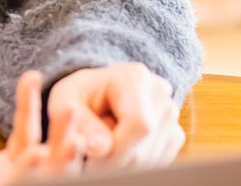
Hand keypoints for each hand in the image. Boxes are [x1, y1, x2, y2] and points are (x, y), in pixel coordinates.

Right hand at [0, 70, 83, 185]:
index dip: (34, 173)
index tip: (48, 150)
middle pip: (42, 179)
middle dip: (61, 154)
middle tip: (74, 125)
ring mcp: (8, 182)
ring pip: (40, 158)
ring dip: (55, 132)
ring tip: (63, 102)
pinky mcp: (6, 168)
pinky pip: (24, 138)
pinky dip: (28, 112)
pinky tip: (30, 80)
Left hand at [44, 63, 183, 169]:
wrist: (94, 95)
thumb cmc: (78, 98)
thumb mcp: (66, 103)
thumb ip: (81, 124)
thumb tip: (100, 148)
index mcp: (134, 77)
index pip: (139, 126)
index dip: (117, 151)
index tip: (93, 159)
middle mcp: (159, 92)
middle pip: (146, 146)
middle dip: (117, 162)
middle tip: (93, 158)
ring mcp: (170, 113)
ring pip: (154, 157)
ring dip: (126, 163)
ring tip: (105, 147)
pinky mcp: (174, 132)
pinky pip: (160, 160)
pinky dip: (138, 163)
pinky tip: (121, 148)